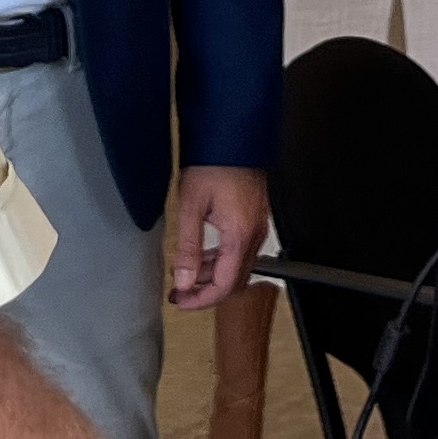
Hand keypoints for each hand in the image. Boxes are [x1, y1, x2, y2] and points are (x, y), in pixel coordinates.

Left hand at [173, 164, 269, 308]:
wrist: (232, 138)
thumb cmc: (213, 164)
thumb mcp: (191, 206)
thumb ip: (188, 248)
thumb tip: (184, 280)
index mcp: (240, 235)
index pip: (225, 285)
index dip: (201, 300)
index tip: (181, 301)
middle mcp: (254, 235)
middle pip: (235, 282)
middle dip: (206, 292)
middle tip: (180, 293)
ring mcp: (257, 227)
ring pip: (238, 268)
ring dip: (212, 276)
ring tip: (186, 276)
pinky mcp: (254, 220)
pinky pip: (241, 252)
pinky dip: (221, 261)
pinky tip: (203, 257)